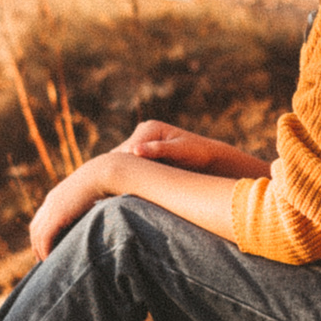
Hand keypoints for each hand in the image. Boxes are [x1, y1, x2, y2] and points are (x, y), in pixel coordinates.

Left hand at [28, 155, 121, 259]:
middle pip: (35, 228)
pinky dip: (45, 250)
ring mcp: (52, 208)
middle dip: (36, 245)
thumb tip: (98, 216)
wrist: (104, 173)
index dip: (41, 234)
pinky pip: (45, 238)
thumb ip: (88, 206)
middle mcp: (50, 202)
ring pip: (37, 235)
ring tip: (47, 264)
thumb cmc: (105, 182)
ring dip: (40, 251)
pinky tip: (51, 260)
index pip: (41, 219)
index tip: (46, 248)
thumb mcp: (92, 196)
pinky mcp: (57, 216)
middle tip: (42, 261)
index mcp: (57, 197)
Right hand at [116, 120, 269, 179]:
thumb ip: (158, 150)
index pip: (127, 149)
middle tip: (112, 191)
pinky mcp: (142, 153)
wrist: (207, 157)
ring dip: (121, 175)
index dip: (123, 167)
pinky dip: (126, 176)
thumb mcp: (180, 151)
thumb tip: (135, 150)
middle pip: (121, 154)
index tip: (119, 185)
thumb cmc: (197, 153)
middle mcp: (142, 132)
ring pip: (122, 160)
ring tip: (115, 192)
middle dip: (118, 171)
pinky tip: (123, 189)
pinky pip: (129, 165)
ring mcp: (141, 142)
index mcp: (150, 128)